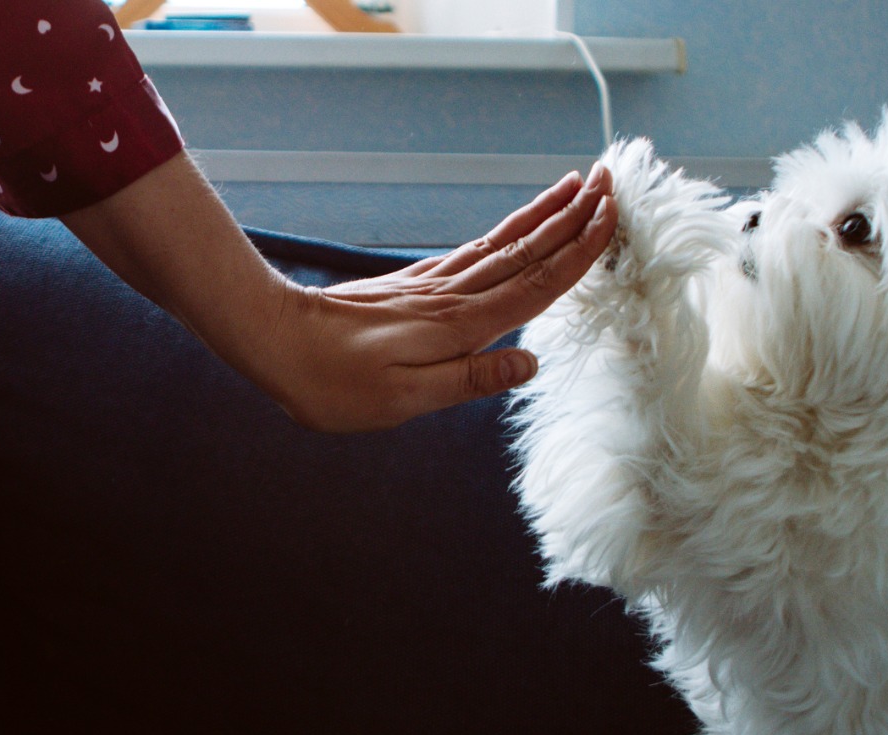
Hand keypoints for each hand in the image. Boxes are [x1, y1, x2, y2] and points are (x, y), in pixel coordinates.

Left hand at [258, 164, 616, 431]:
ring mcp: (434, 287)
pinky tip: (515, 228)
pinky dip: (506, 233)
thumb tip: (529, 364)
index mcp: (459, 325)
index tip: (611, 216)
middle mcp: (453, 297)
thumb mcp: (404, 398)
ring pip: (503, 244)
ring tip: (575, 188)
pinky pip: (476, 252)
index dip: (578, 252)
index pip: (535, 283)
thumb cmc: (335, 383)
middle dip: (572, 217)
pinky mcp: (416, 286)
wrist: (276, 344)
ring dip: (543, 216)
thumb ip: (470, 379)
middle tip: (610, 182)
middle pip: (526, 251)